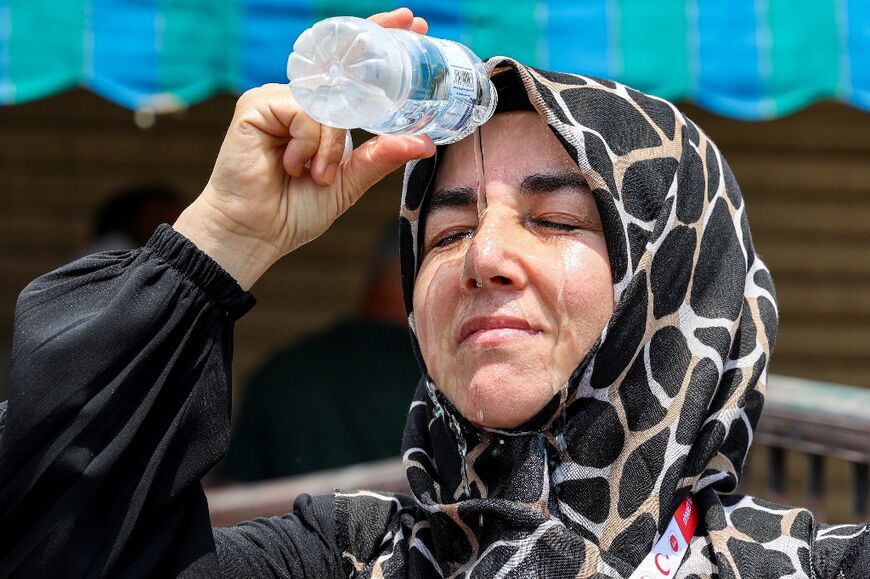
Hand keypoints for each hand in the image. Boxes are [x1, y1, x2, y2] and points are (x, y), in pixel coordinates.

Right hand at [173, 8, 434, 289]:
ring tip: (316, 174)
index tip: (412, 23)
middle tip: (410, 23)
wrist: (256, 234)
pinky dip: (308, 143)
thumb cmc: (294, 210)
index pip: (351, 72)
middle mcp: (299, 100)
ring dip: (331, 145)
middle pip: (342, 70)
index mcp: (320, 115)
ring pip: (327, 103)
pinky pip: (304, 112)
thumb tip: (426, 143)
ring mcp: (276, 100)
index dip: (378, 42)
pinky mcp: (256, 106)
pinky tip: (294, 165)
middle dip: (375, 49)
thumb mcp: (349, 182)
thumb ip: (381, 158)